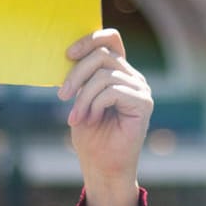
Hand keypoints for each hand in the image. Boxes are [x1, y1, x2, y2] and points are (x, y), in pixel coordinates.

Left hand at [58, 29, 152, 205]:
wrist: (102, 167)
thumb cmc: (90, 136)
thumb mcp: (80, 99)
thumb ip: (82, 77)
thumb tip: (69, 53)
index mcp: (119, 72)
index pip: (111, 38)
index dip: (90, 39)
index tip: (67, 55)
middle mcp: (133, 77)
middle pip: (102, 55)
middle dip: (76, 74)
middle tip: (61, 96)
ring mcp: (140, 89)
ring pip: (104, 75)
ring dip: (83, 97)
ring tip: (77, 117)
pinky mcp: (143, 103)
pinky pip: (113, 91)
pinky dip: (95, 104)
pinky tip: (91, 119)